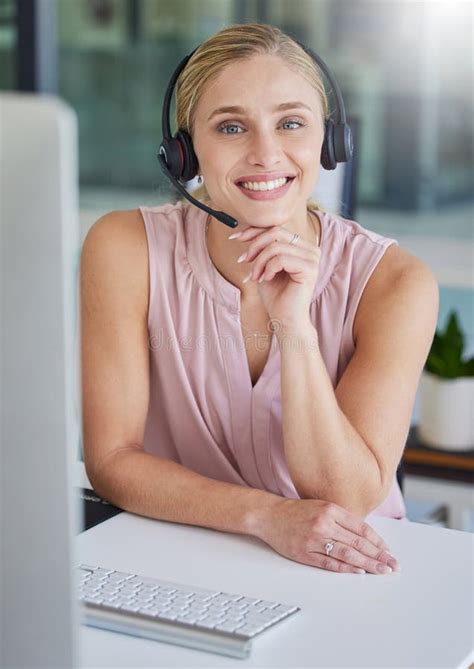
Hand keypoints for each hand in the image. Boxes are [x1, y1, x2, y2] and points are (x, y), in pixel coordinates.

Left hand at [232, 225, 320, 324]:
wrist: (285, 320)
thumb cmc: (276, 296)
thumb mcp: (263, 267)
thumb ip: (260, 249)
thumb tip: (243, 233)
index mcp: (301, 246)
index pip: (276, 228)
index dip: (254, 231)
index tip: (235, 238)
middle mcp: (310, 249)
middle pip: (276, 232)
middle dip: (255, 246)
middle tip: (244, 261)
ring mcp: (312, 258)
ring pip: (276, 247)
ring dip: (259, 262)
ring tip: (254, 277)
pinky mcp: (310, 269)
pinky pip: (281, 259)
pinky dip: (267, 269)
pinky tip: (266, 280)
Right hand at [256, 498, 399, 574]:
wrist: (270, 515)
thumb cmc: (296, 512)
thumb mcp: (321, 506)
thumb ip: (341, 519)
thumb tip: (365, 537)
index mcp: (330, 509)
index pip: (361, 527)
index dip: (377, 541)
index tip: (388, 550)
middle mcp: (324, 523)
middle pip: (357, 542)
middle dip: (378, 555)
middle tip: (392, 564)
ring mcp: (314, 539)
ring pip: (347, 554)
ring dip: (367, 564)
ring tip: (380, 570)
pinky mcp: (305, 553)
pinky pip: (329, 563)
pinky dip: (345, 568)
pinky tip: (358, 572)